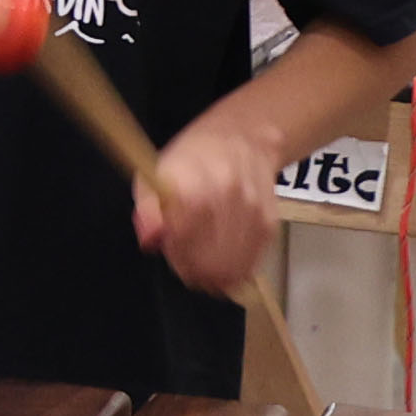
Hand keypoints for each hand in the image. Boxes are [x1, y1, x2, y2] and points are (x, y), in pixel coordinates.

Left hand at [131, 112, 281, 297]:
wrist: (244, 140)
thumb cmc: (194, 158)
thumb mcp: (156, 172)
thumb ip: (148, 209)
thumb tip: (150, 240)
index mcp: (195, 182)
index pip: (184, 238)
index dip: (174, 252)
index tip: (170, 247)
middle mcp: (228, 197)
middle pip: (209, 262)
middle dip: (191, 269)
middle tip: (184, 258)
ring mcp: (252, 213)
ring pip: (229, 271)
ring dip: (212, 275)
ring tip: (202, 258)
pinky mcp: (268, 226)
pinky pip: (248, 266)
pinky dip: (232, 270)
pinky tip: (222, 255)